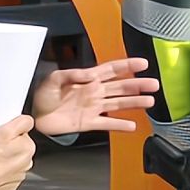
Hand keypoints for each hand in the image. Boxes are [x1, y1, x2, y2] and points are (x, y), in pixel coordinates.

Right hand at [0, 117, 37, 189]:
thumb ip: (22, 123)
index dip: (10, 131)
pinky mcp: (8, 186)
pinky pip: (4, 173)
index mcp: (28, 148)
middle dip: (7, 145)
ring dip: (2, 158)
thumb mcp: (4, 131)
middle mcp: (27, 163)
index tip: (0, 135)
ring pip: (10, 160)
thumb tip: (28, 123)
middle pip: (17, 146)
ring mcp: (18, 176)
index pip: (23, 131)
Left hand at [29, 55, 155, 136]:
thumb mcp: (53, 79)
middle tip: (154, 84)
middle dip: (138, 85)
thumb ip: (71, 75)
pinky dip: (120, 125)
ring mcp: (94, 108)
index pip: (111, 70)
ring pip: (119, 104)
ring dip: (134, 103)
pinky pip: (108, 123)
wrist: (35, 116)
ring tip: (149, 102)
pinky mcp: (89, 123)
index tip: (142, 64)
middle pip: (121, 87)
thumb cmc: (43, 96)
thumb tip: (89, 75)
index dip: (127, 66)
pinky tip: (132, 126)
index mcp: (87, 79)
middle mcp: (94, 92)